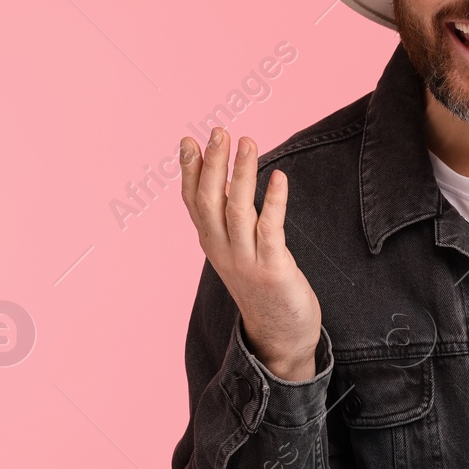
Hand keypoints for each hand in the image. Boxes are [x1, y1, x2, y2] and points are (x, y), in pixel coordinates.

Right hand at [180, 128, 321, 380]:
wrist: (280, 337)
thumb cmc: (262, 286)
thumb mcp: (238, 249)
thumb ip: (229, 217)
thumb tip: (224, 179)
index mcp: (212, 244)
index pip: (193, 202)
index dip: (189, 171)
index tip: (188, 140)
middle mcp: (223, 251)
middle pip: (210, 201)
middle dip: (212, 164)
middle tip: (219, 131)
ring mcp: (246, 261)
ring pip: (237, 211)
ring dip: (241, 174)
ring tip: (247, 142)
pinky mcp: (273, 270)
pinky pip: (270, 231)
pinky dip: (274, 202)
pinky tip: (279, 177)